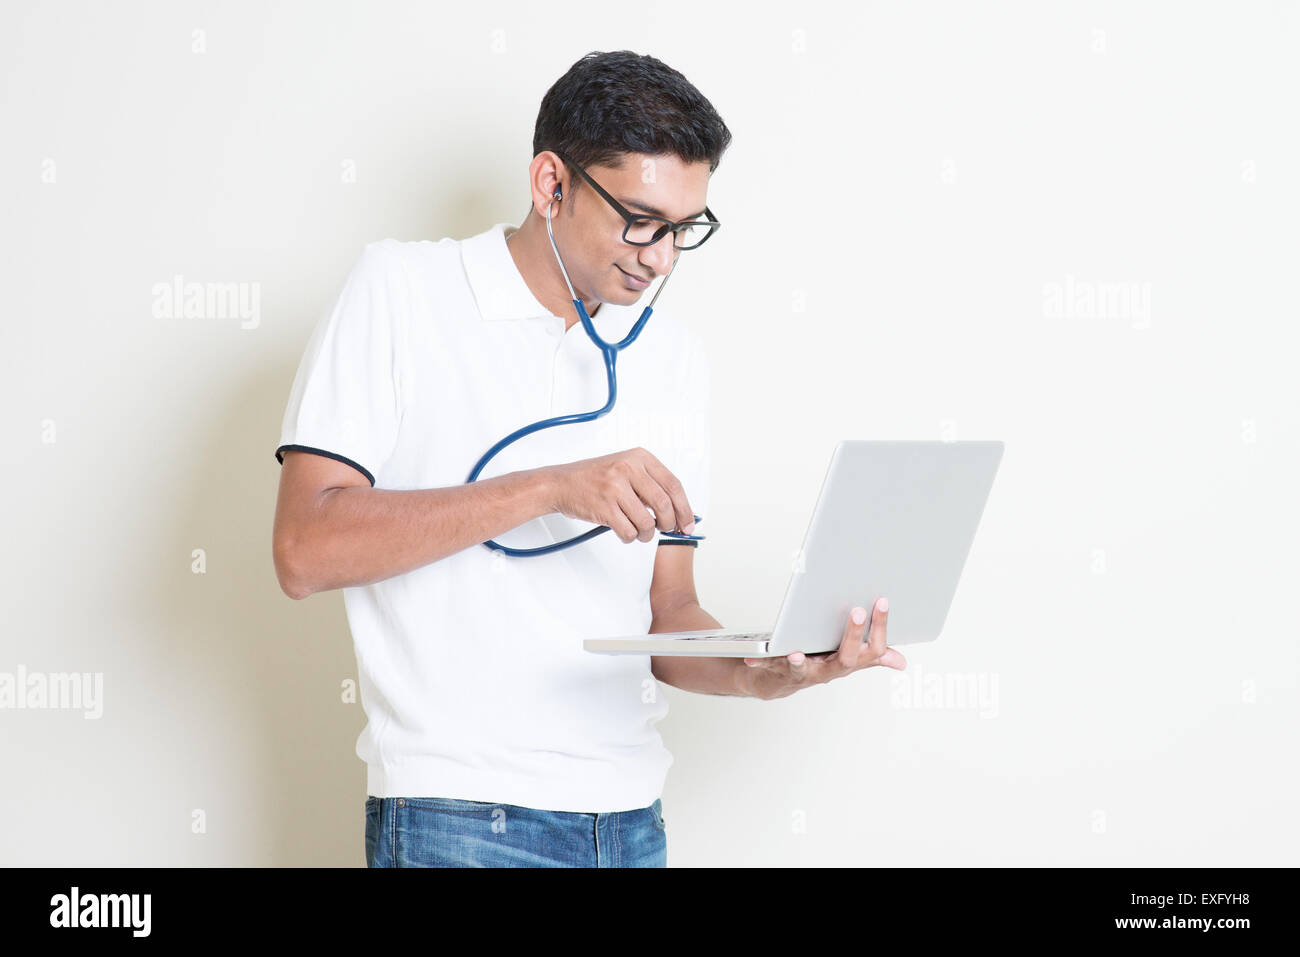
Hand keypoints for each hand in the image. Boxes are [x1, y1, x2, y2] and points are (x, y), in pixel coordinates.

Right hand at [542, 447, 695, 543]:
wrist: (560, 483)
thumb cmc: (594, 478)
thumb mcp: (625, 468)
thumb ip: (650, 483)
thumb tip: (677, 510)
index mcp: (639, 457)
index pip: (673, 485)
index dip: (685, 508)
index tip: (688, 523)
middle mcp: (629, 469)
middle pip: (664, 505)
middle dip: (669, 523)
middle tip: (666, 529)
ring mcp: (615, 488)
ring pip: (647, 522)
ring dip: (646, 533)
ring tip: (639, 531)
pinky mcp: (604, 507)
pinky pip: (629, 531)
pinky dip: (630, 537)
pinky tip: (624, 530)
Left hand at [740, 597, 903, 699]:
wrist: (774, 682)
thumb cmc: (813, 664)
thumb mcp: (844, 660)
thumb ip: (870, 657)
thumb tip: (901, 661)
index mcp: (845, 662)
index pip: (871, 650)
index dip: (879, 627)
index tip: (882, 601)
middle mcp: (827, 671)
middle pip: (845, 658)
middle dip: (851, 635)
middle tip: (857, 611)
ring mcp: (802, 673)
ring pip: (804, 669)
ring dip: (801, 661)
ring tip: (795, 652)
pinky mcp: (776, 671)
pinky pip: (770, 666)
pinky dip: (762, 661)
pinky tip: (754, 657)